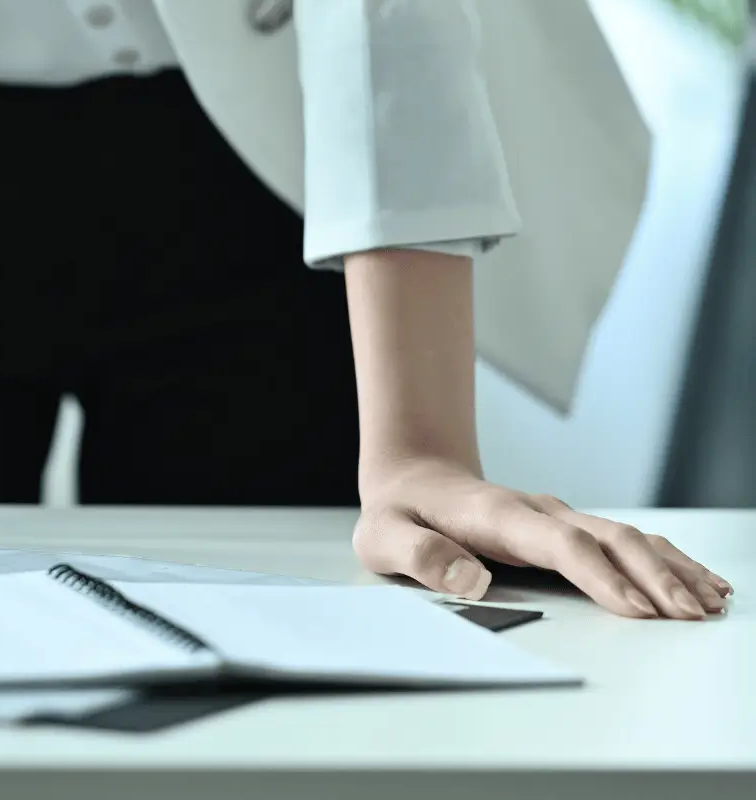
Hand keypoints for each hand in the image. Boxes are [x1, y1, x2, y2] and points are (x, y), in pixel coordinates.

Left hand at [356, 457, 733, 618]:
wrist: (413, 476)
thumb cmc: (399, 513)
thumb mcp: (383, 536)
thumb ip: (419, 556)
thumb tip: (468, 581)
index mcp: (497, 515)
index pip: (560, 544)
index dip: (601, 576)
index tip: (636, 610)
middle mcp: (538, 512)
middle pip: (609, 539)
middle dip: (654, 578)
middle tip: (690, 617)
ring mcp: (557, 517)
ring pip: (627, 537)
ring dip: (670, 569)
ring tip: (710, 603)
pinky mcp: (568, 527)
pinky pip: (625, 541)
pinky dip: (664, 561)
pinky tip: (697, 581)